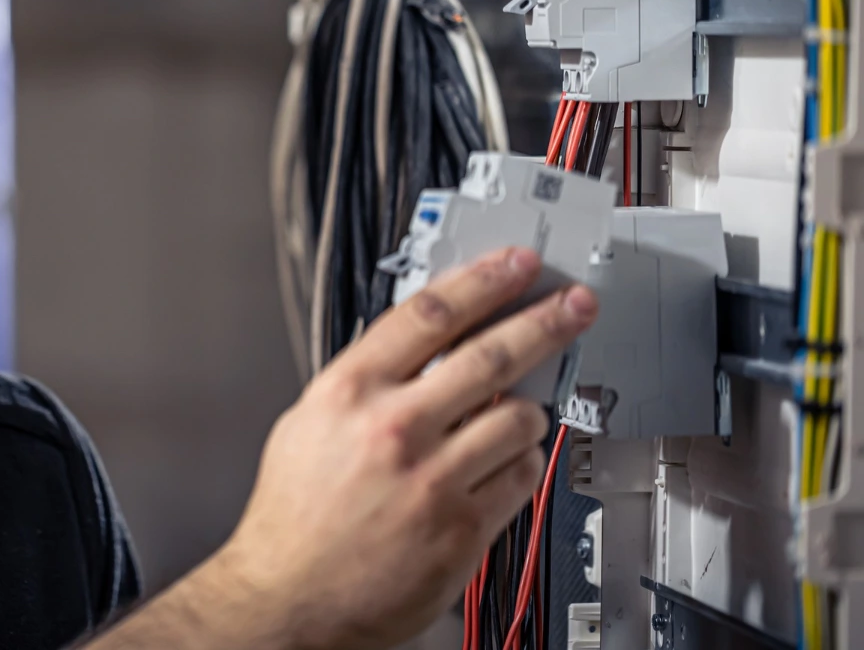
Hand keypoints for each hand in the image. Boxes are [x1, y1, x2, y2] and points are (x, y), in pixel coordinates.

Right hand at [87, 247, 596, 649]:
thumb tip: (424, 344)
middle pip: (491, 354)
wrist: (290, 599)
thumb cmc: (294, 517)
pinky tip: (498, 466)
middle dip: (545, 320)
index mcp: (349, 392)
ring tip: (510, 416)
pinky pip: (521, 477)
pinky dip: (520, 465)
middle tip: (573, 304)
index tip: (515, 265)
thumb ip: (367, 380)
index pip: (429, 314)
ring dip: (526, 411)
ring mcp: (433, 478)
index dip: (482, 280)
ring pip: (518, 417)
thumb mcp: (309, 422)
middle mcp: (393, 428)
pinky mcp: (463, 527)